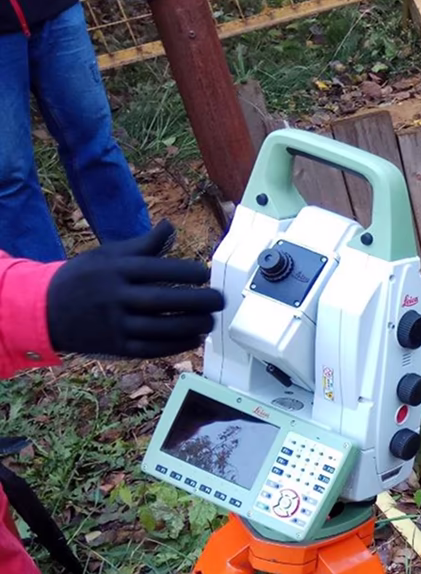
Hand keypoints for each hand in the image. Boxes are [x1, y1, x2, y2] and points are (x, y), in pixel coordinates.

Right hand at [46, 221, 223, 359]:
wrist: (46, 310)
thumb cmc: (85, 278)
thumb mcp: (108, 255)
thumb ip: (143, 245)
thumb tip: (170, 226)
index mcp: (116, 270)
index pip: (158, 269)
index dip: (187, 272)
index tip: (206, 274)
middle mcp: (116, 296)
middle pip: (164, 300)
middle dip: (198, 301)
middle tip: (220, 300)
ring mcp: (116, 323)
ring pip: (161, 327)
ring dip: (192, 325)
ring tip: (211, 321)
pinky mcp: (117, 346)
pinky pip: (152, 347)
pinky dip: (176, 345)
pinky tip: (194, 338)